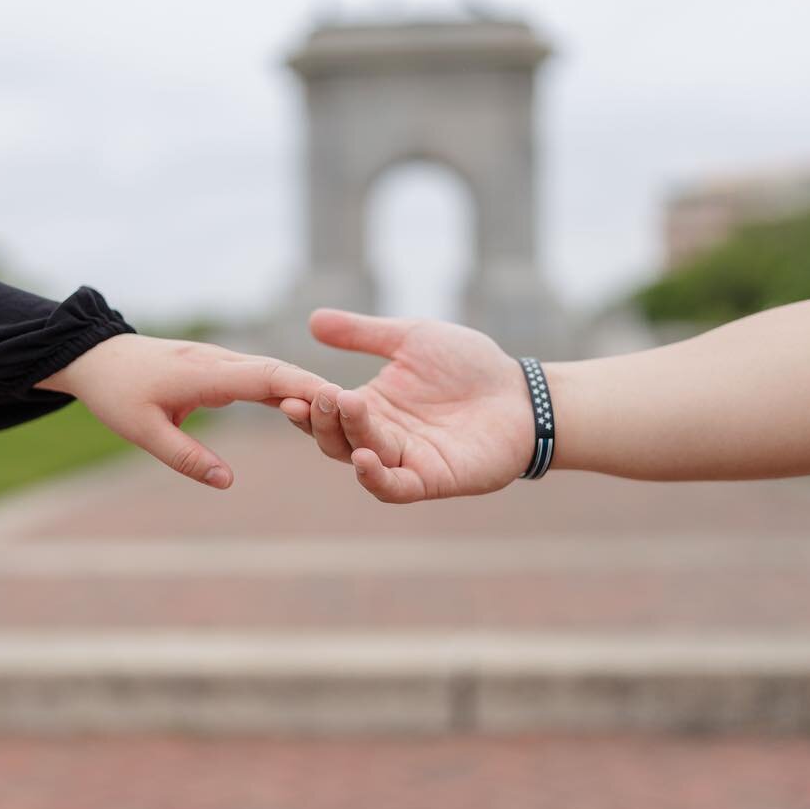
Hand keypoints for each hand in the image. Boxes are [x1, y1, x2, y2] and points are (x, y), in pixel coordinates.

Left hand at [40, 334, 324, 488]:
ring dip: (308, 389)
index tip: (342, 402)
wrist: (96, 357)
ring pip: (275, 373)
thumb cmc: (117, 393)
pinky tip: (308, 407)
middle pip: (282, 372)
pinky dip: (287, 390)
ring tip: (348, 413)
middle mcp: (221, 362)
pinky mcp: (220, 368)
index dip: (307, 389)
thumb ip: (186, 458)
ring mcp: (222, 362)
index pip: (268, 377)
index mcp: (206, 374)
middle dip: (321, 390)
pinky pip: (261, 377)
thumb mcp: (143, 432)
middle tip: (362, 411)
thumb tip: (228, 482)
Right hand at [281, 309, 533, 502]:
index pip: (326, 412)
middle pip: (335, 439)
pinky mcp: (432, 480)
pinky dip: (375, 478)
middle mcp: (382, 437)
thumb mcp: (410, 338)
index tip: (287, 387)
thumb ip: (363, 334)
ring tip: (342, 405)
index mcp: (371, 407)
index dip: (305, 402)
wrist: (522, 391)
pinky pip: (394, 488)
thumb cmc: (471, 364)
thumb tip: (313, 320)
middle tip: (319, 393)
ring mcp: (405, 461)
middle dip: (323, 417)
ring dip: (346, 435)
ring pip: (359, 458)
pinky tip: (363, 458)